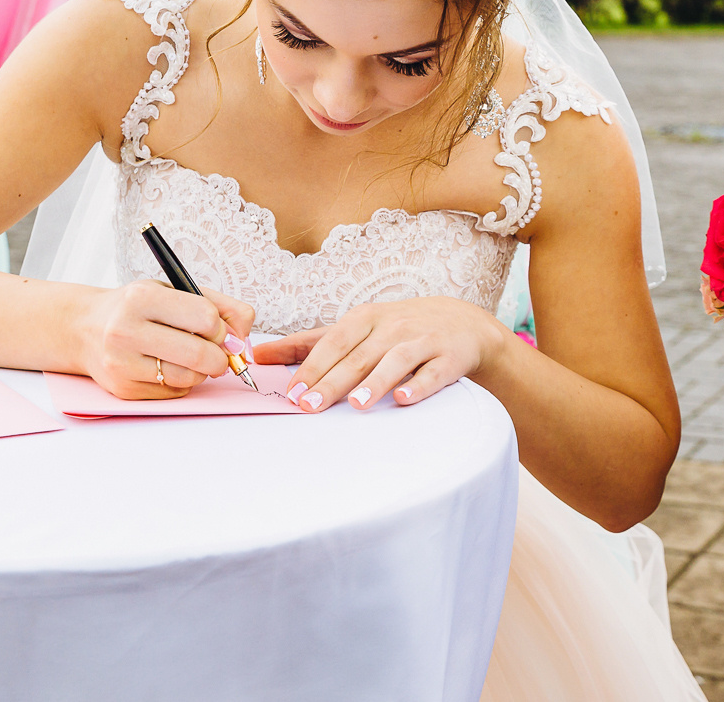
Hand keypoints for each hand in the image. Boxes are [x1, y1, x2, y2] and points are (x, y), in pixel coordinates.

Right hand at [82, 281, 256, 399]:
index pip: (206, 318)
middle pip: (200, 354)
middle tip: (219, 354)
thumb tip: (245, 335)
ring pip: (188, 378)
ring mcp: (121, 362)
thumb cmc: (139, 307)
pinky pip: (173, 393)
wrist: (85, 328)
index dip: (223, 328)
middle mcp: (126, 330)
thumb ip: (219, 305)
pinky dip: (183, 383)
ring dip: (202, 372)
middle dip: (220, 357)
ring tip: (192, 357)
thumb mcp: (174, 291)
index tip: (221, 331)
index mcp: (142, 297)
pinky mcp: (122, 388)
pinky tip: (169, 367)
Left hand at [253, 296, 507, 412]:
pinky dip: (418, 385)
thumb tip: (259, 353)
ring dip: (375, 382)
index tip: (292, 392)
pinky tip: (402, 398)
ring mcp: (423, 341)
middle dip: (333, 381)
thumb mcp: (357, 328)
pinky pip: (433, 373)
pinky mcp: (450, 357)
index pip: (334, 341)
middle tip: (309, 406)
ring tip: (355, 404)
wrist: (463, 324)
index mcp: (366, 318)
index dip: (312, 366)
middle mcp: (393, 326)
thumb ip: (310, 343)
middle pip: (359, 355)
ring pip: (396, 360)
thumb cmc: (398, 329)